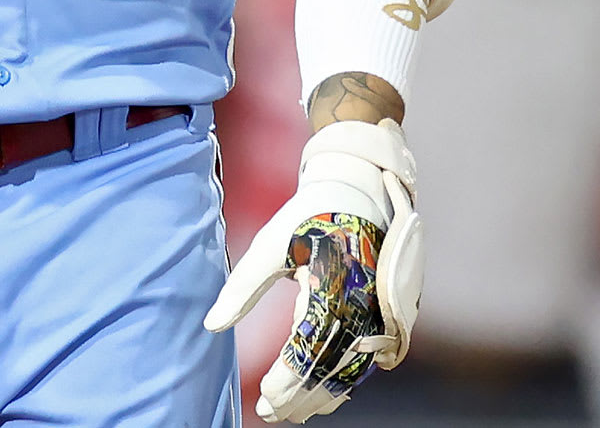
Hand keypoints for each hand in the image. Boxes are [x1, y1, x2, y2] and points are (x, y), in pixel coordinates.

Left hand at [205, 120, 423, 421]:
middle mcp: (361, 308)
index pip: (306, 352)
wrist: (361, 194)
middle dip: (300, 396)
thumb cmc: (307, 218)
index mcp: (330, 290)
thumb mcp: (269, 246)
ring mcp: (379, 314)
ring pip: (353, 370)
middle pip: (330, 369)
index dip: (285, 381)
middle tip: (270, 412)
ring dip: (323, 394)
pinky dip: (346, 380)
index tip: (262, 400)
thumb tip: (212, 325)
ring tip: (293, 412)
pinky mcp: (387, 316)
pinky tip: (325, 395)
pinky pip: (368, 359)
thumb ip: (242, 289)